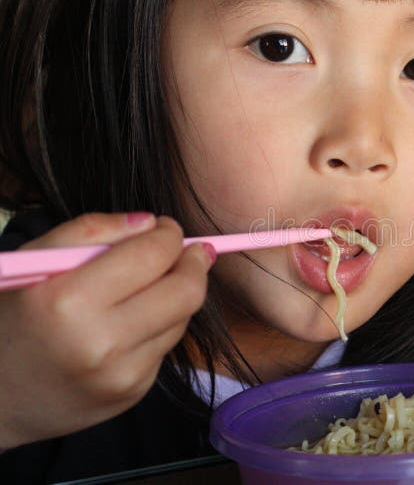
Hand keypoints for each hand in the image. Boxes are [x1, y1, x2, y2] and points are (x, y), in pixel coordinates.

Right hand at [0, 212, 214, 448]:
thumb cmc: (15, 315)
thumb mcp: (36, 259)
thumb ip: (91, 228)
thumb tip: (149, 222)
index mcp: (68, 300)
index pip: (153, 255)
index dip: (169, 234)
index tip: (166, 228)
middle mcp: (100, 342)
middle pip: (186, 291)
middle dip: (194, 263)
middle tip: (188, 252)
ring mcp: (121, 374)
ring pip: (183, 318)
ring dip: (178, 294)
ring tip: (152, 286)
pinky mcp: (132, 393)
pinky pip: (167, 346)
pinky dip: (160, 326)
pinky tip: (133, 323)